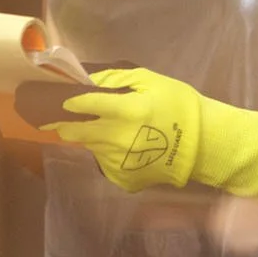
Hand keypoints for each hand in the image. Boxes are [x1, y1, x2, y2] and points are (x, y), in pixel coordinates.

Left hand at [42, 68, 257, 201]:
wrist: (203, 145)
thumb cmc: (179, 105)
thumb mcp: (151, 80)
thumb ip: (117, 77)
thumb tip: (88, 79)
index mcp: (124, 110)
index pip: (82, 103)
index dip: (65, 100)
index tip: (54, 98)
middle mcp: (116, 138)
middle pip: (75, 131)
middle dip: (65, 124)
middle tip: (61, 119)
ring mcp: (118, 162)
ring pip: (90, 147)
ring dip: (91, 138)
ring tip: (111, 130)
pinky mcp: (123, 179)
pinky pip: (105, 164)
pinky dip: (109, 155)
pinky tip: (127, 148)